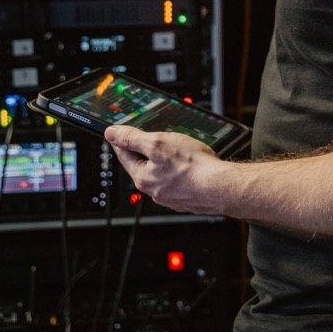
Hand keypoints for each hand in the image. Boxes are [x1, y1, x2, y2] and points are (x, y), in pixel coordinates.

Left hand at [104, 125, 226, 214]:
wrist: (220, 187)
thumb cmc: (193, 166)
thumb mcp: (158, 143)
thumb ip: (133, 139)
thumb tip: (111, 134)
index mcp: (143, 177)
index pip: (124, 155)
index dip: (121, 140)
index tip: (119, 133)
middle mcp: (154, 191)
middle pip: (142, 165)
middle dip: (144, 151)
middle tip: (149, 138)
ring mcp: (170, 196)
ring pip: (160, 174)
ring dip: (163, 162)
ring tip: (174, 149)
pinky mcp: (186, 198)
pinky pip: (176, 181)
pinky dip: (179, 172)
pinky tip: (189, 165)